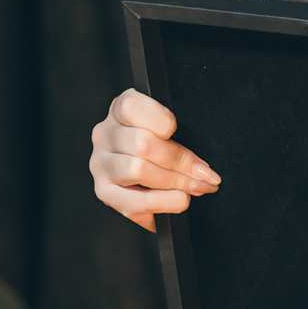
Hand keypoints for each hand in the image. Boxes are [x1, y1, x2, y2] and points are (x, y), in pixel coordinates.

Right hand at [90, 88, 220, 232]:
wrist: (140, 184)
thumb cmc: (158, 151)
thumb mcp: (166, 133)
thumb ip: (177, 140)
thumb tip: (202, 169)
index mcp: (120, 111)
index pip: (131, 106)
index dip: (159, 120)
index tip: (176, 131)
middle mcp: (105, 135)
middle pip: (143, 144)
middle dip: (181, 162)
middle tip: (206, 175)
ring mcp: (101, 164)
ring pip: (139, 170)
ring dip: (175, 182)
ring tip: (196, 188)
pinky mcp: (104, 192)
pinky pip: (136, 201)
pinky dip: (165, 202)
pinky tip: (179, 200)